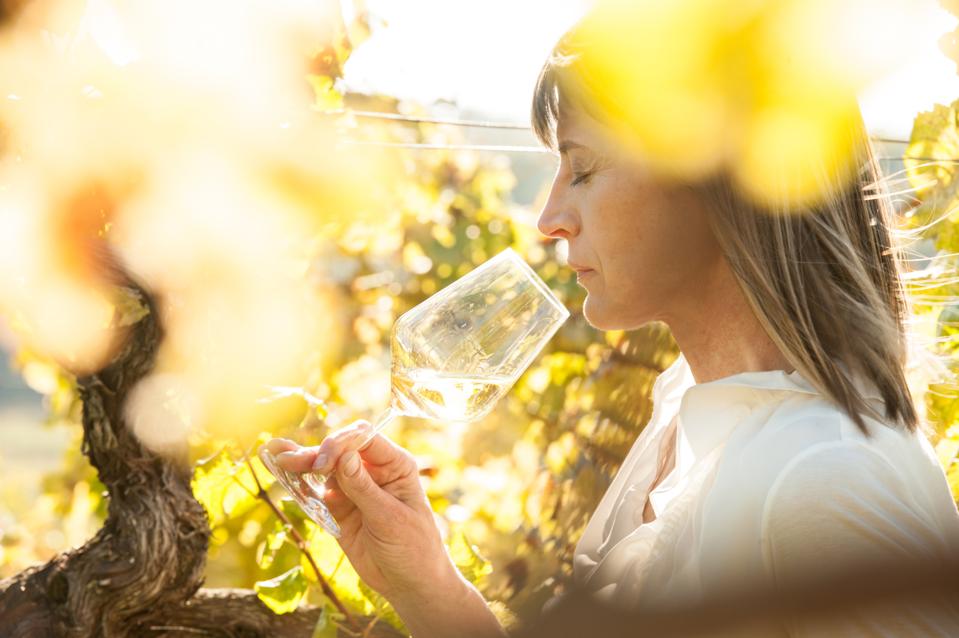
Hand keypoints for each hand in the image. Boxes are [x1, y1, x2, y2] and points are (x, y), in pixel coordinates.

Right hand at [266, 423, 458, 603]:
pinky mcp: (338, 508)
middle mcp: (372, 471)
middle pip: (339, 451)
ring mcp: (353, 489)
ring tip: (274, 456)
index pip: (363, 439)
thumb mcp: (390, 518)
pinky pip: (315, 494)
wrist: (409, 582)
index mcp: (394, 465)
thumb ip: (364, 488)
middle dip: (314, 454)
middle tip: (288, 461)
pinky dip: (298, 486)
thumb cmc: (413, 547)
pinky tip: (281, 476)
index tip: (323, 464)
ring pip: (322, 470)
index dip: (340, 444)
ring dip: (299, 464)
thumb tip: (344, 455)